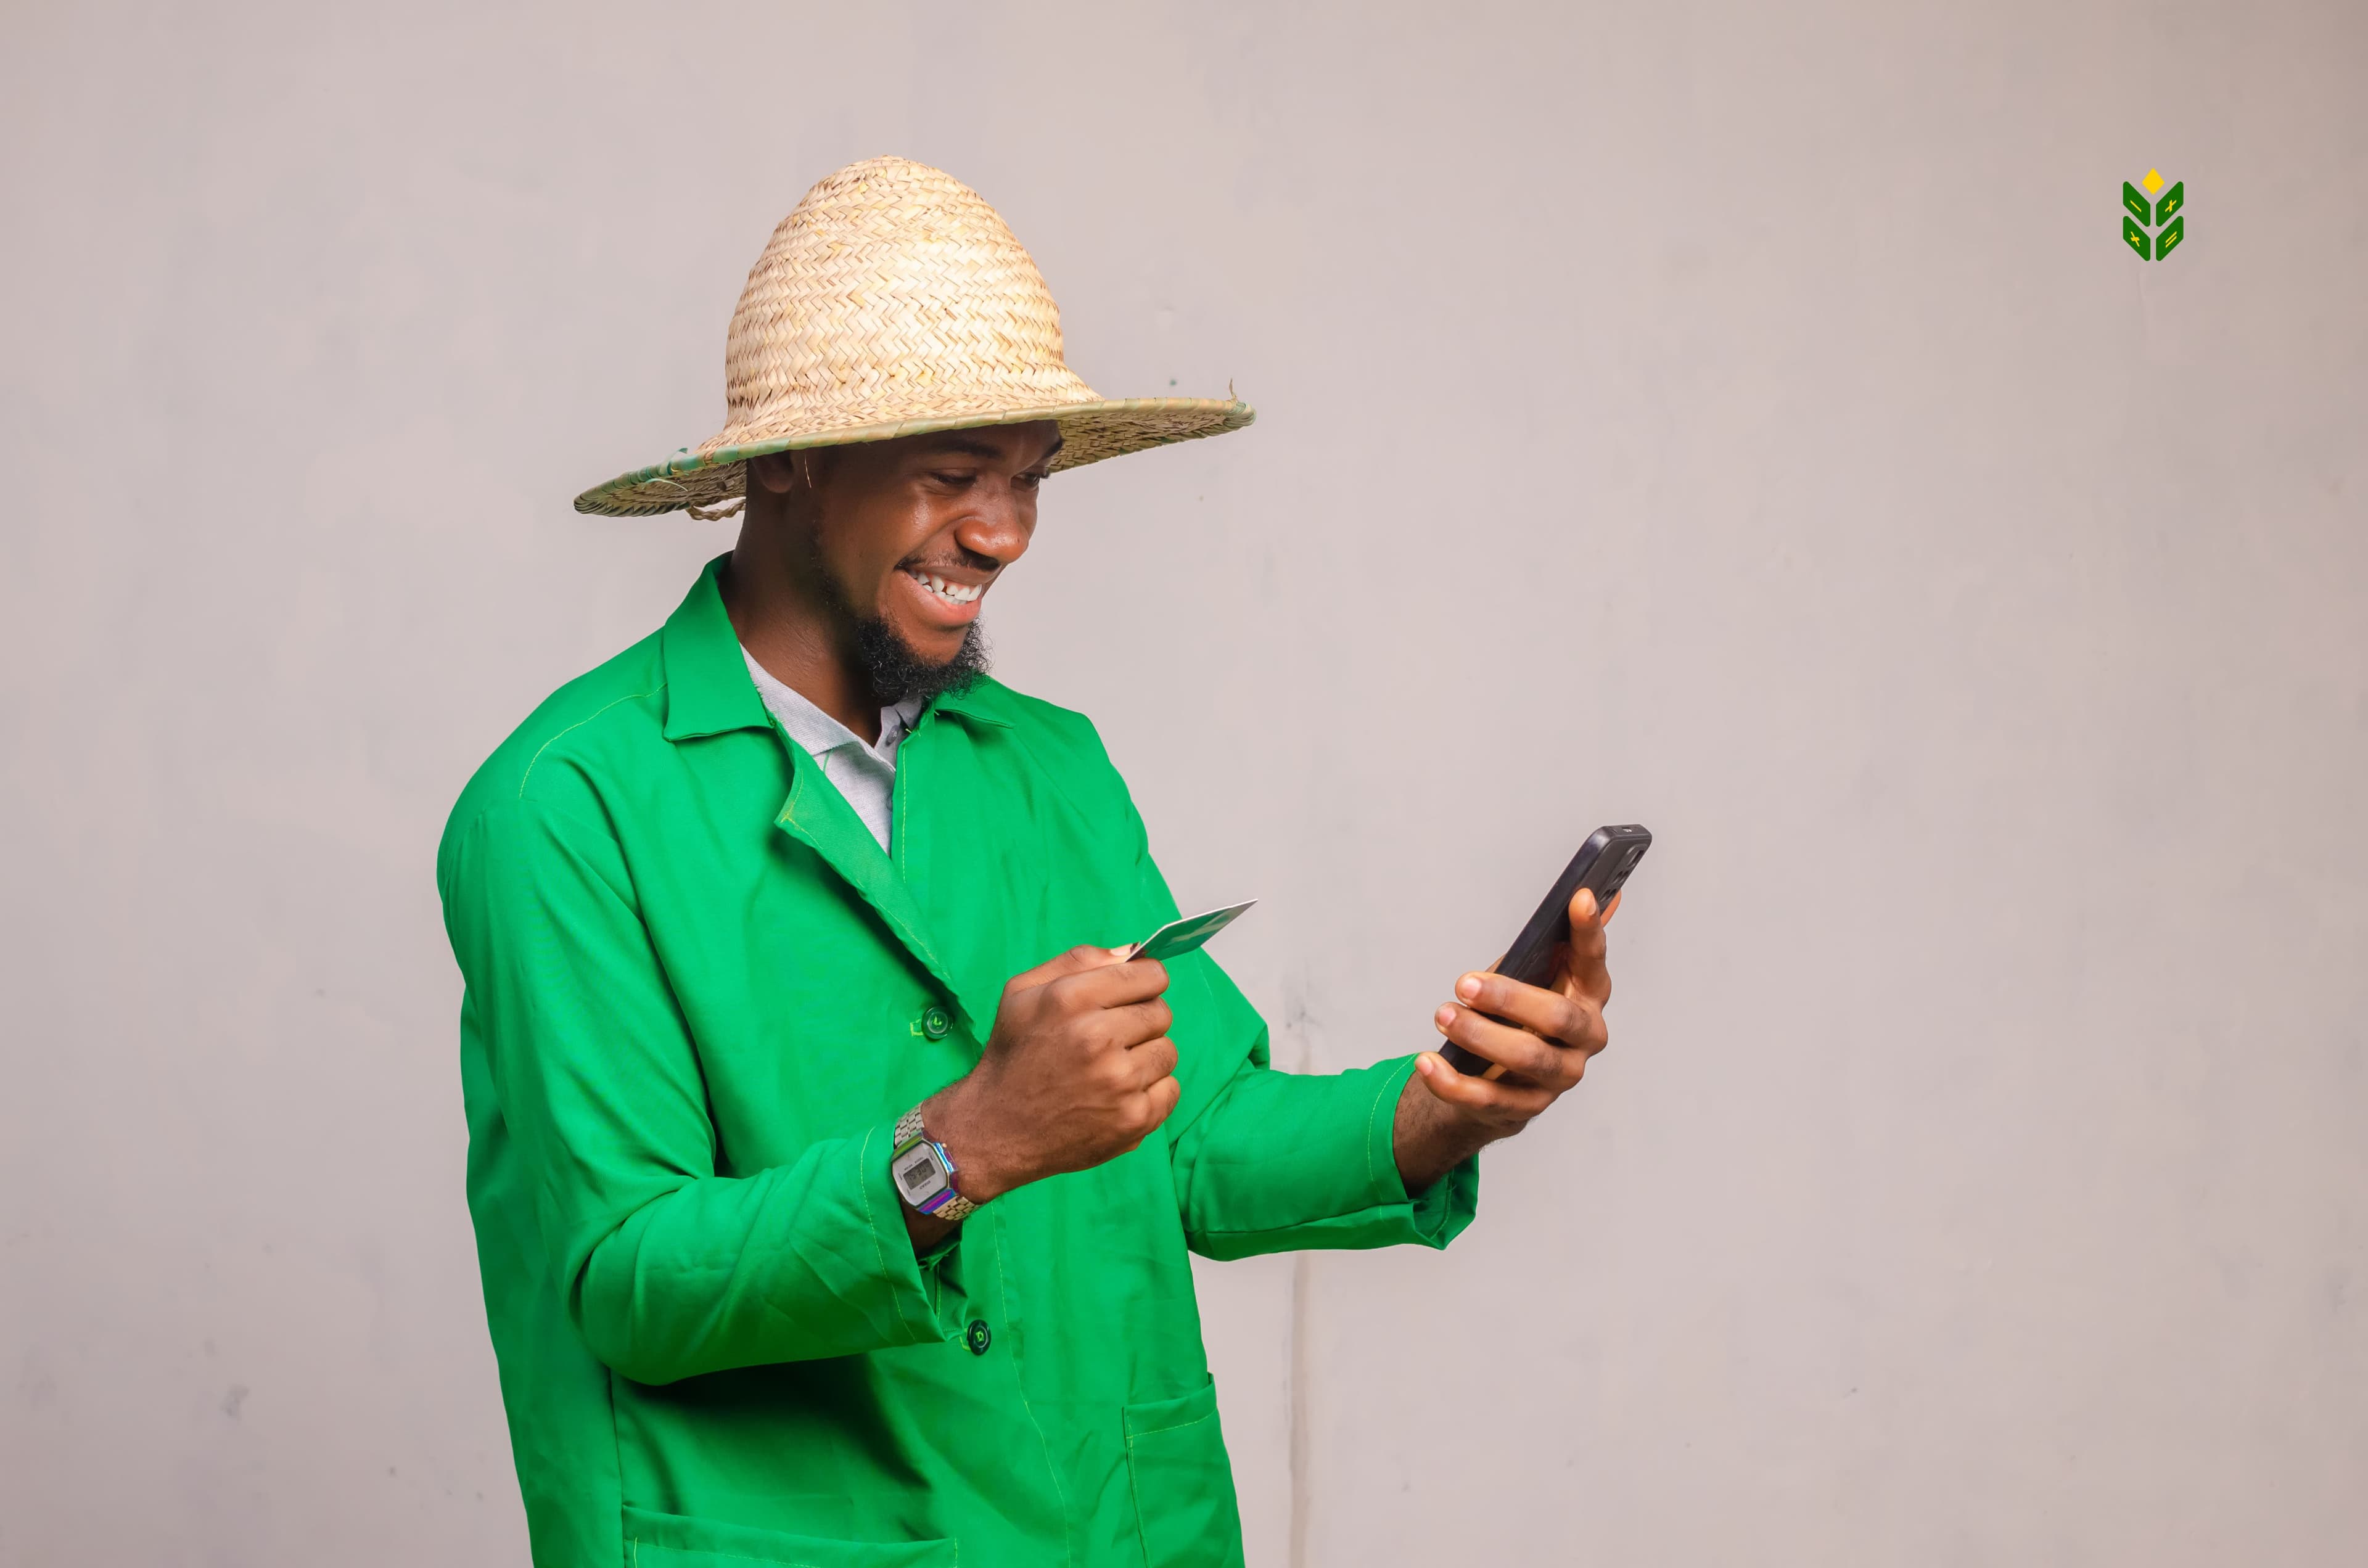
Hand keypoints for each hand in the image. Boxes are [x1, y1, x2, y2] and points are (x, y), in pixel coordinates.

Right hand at [921, 945, 1179, 1206]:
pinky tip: (1118, 1097)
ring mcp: (1118, 1081)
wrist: (995, 1129)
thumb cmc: (1012, 1056)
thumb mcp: (1023, 992)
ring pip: (1167, 1052)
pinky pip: (1170, 1091)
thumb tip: (1134, 952)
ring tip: (1110, 1070)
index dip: (1144, 983)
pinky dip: (1151, 1094)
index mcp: (1070, 998)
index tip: (1133, 996)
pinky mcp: (1133, 1119)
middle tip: (1112, 1039)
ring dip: (1146, 1058)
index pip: (1149, 975)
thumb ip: (1078, 961)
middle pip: (1161, 1013)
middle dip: (1141, 1021)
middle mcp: (1096, 1037)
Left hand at [1394, 887, 1618, 1189]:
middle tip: (1463, 983)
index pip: (1594, 960)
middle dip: (1510, 998)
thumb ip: (1554, 940)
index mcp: (1588, 996)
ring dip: (1479, 1036)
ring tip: (1442, 1016)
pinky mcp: (1525, 1108)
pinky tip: (1426, 1062)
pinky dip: (1451, 1081)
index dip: (1589, 931)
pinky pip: (1488, 1098)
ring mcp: (1558, 1077)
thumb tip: (1593, 892)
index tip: (1578, 897)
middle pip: (1558, 1017)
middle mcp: (1584, 1038)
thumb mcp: (1531, 973)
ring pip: (1526, 1057)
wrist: (1502, 1078)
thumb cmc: (1518, 1014)